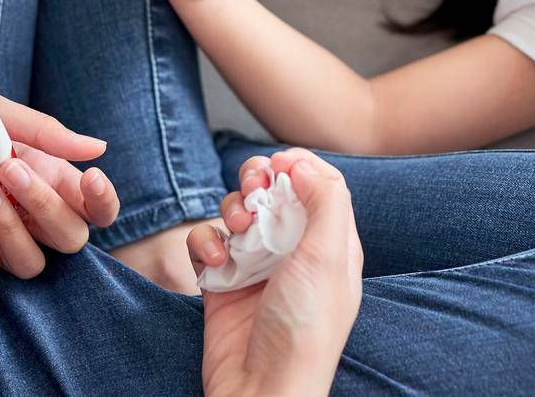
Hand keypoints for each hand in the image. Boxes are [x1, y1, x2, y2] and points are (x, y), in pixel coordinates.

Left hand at [0, 72, 119, 279]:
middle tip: (9, 172)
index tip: (88, 182)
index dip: (101, 200)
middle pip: (69, 236)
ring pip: (31, 260)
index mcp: (37, 162)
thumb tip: (98, 147)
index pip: (89, 199)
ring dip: (11, 228)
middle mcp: (20, 199)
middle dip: (49, 209)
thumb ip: (42, 131)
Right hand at [188, 149, 362, 396]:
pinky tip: (213, 260)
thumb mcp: (328, 258)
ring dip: (231, 210)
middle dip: (259, 179)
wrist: (261, 388)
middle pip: (274, 190)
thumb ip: (325, 201)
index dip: (300, 165)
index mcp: (329, 243)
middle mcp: (293, 250)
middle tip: (255, 187)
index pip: (319, 185)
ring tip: (236, 232)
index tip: (280, 161)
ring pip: (237, 211)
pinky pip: (206, 241)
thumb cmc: (304, 328)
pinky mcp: (222, 281)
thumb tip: (303, 163)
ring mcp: (256, 265)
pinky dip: (205, 242)